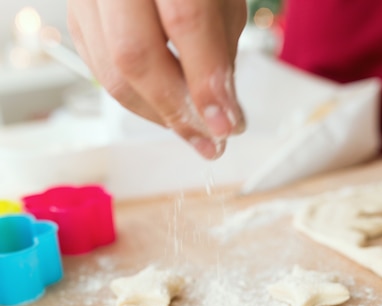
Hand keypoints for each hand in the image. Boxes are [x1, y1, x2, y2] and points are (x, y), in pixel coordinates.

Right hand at [67, 0, 246, 158]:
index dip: (206, 82)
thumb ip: (220, 53)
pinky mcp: (77, 19)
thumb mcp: (222, 0)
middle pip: (135, 55)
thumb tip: (223, 116)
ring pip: (113, 75)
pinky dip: (138, 101)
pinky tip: (165, 106)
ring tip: (191, 127)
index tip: (226, 124)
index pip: (185, 20)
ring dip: (157, 114)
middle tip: (207, 138)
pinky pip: (102, 75)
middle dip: (176, 110)